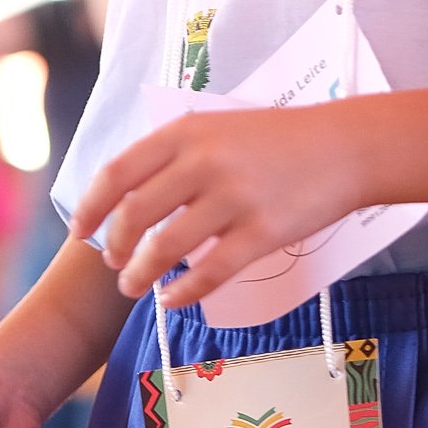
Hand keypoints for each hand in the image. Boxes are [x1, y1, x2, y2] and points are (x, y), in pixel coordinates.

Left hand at [73, 101, 366, 303]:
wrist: (346, 147)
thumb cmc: (279, 139)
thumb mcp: (218, 127)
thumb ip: (176, 153)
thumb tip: (130, 191)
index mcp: (187, 132)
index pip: (118, 173)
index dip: (91, 207)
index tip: (81, 230)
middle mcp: (204, 162)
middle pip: (135, 214)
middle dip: (115, 246)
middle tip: (114, 262)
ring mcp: (234, 197)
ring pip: (166, 248)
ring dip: (141, 275)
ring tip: (135, 287)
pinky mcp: (263, 232)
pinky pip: (210, 273)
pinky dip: (183, 293)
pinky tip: (173, 300)